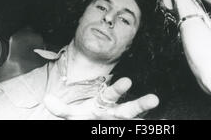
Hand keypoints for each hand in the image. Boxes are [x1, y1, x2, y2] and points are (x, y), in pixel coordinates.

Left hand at [43, 77, 158, 119]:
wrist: (91, 123)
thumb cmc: (85, 117)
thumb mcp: (72, 115)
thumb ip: (61, 109)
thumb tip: (47, 99)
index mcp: (104, 104)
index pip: (111, 95)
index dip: (119, 89)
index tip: (128, 82)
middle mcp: (116, 112)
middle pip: (129, 108)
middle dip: (140, 104)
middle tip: (154, 99)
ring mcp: (121, 122)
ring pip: (136, 119)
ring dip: (147, 117)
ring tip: (160, 113)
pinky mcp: (125, 128)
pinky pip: (138, 128)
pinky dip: (149, 126)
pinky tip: (164, 124)